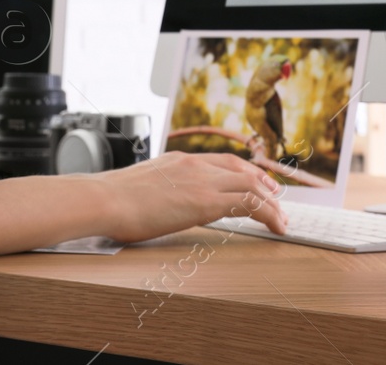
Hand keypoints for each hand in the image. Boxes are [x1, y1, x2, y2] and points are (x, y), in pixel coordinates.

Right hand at [91, 151, 289, 242]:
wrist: (103, 199)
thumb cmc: (112, 199)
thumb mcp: (142, 186)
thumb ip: (160, 190)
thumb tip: (162, 204)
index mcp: (179, 160)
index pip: (223, 161)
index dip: (247, 172)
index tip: (260, 184)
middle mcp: (195, 164)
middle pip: (243, 170)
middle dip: (265, 185)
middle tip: (278, 201)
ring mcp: (201, 180)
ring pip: (252, 185)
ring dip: (272, 204)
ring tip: (282, 221)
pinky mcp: (204, 200)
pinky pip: (248, 203)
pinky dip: (268, 214)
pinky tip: (276, 226)